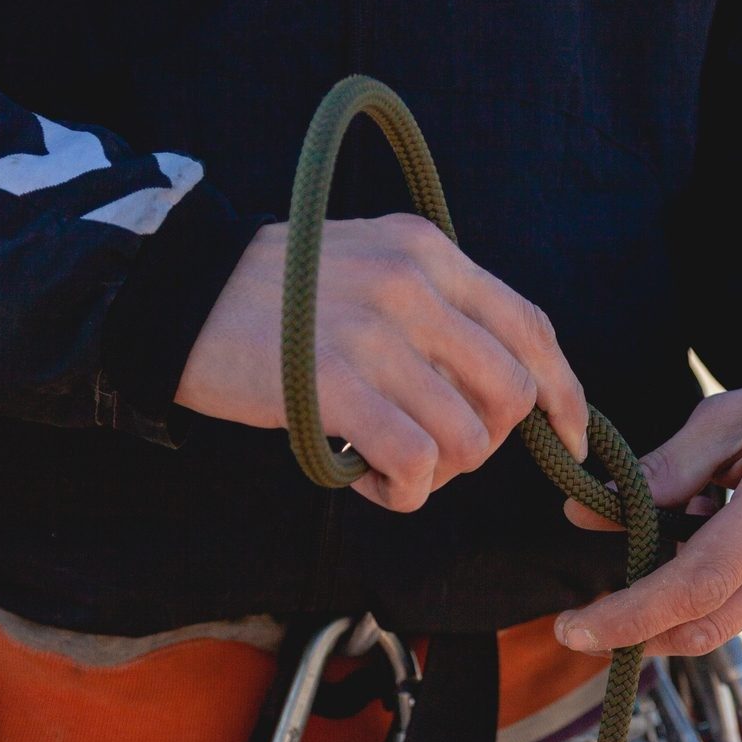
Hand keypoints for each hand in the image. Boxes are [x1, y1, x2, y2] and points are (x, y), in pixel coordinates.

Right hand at [178, 214, 589, 511]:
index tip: (566, 435)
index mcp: (428, 251)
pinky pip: (414, 462)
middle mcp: (411, 282)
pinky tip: (368, 480)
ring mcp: (373, 332)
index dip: (563, 393)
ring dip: (439, 473)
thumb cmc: (276, 298)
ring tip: (392, 465)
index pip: (530, 328)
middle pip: (510, 392)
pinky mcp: (333, 384)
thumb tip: (512, 384)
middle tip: (440, 453)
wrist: (175, 297)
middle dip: (489, 443)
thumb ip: (437, 307)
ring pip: (466, 437)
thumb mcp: (370, 267)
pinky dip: (404, 491)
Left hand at [555, 372, 741, 655]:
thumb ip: (658, 473)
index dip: (630, 614)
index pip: (698, 581)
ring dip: (698, 597)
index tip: (575, 629)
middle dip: (639, 631)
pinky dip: (740, 599)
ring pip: (735, 624)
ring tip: (716, 534)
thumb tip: (582, 517)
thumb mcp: (727, 420)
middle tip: (586, 625)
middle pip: (710, 623)